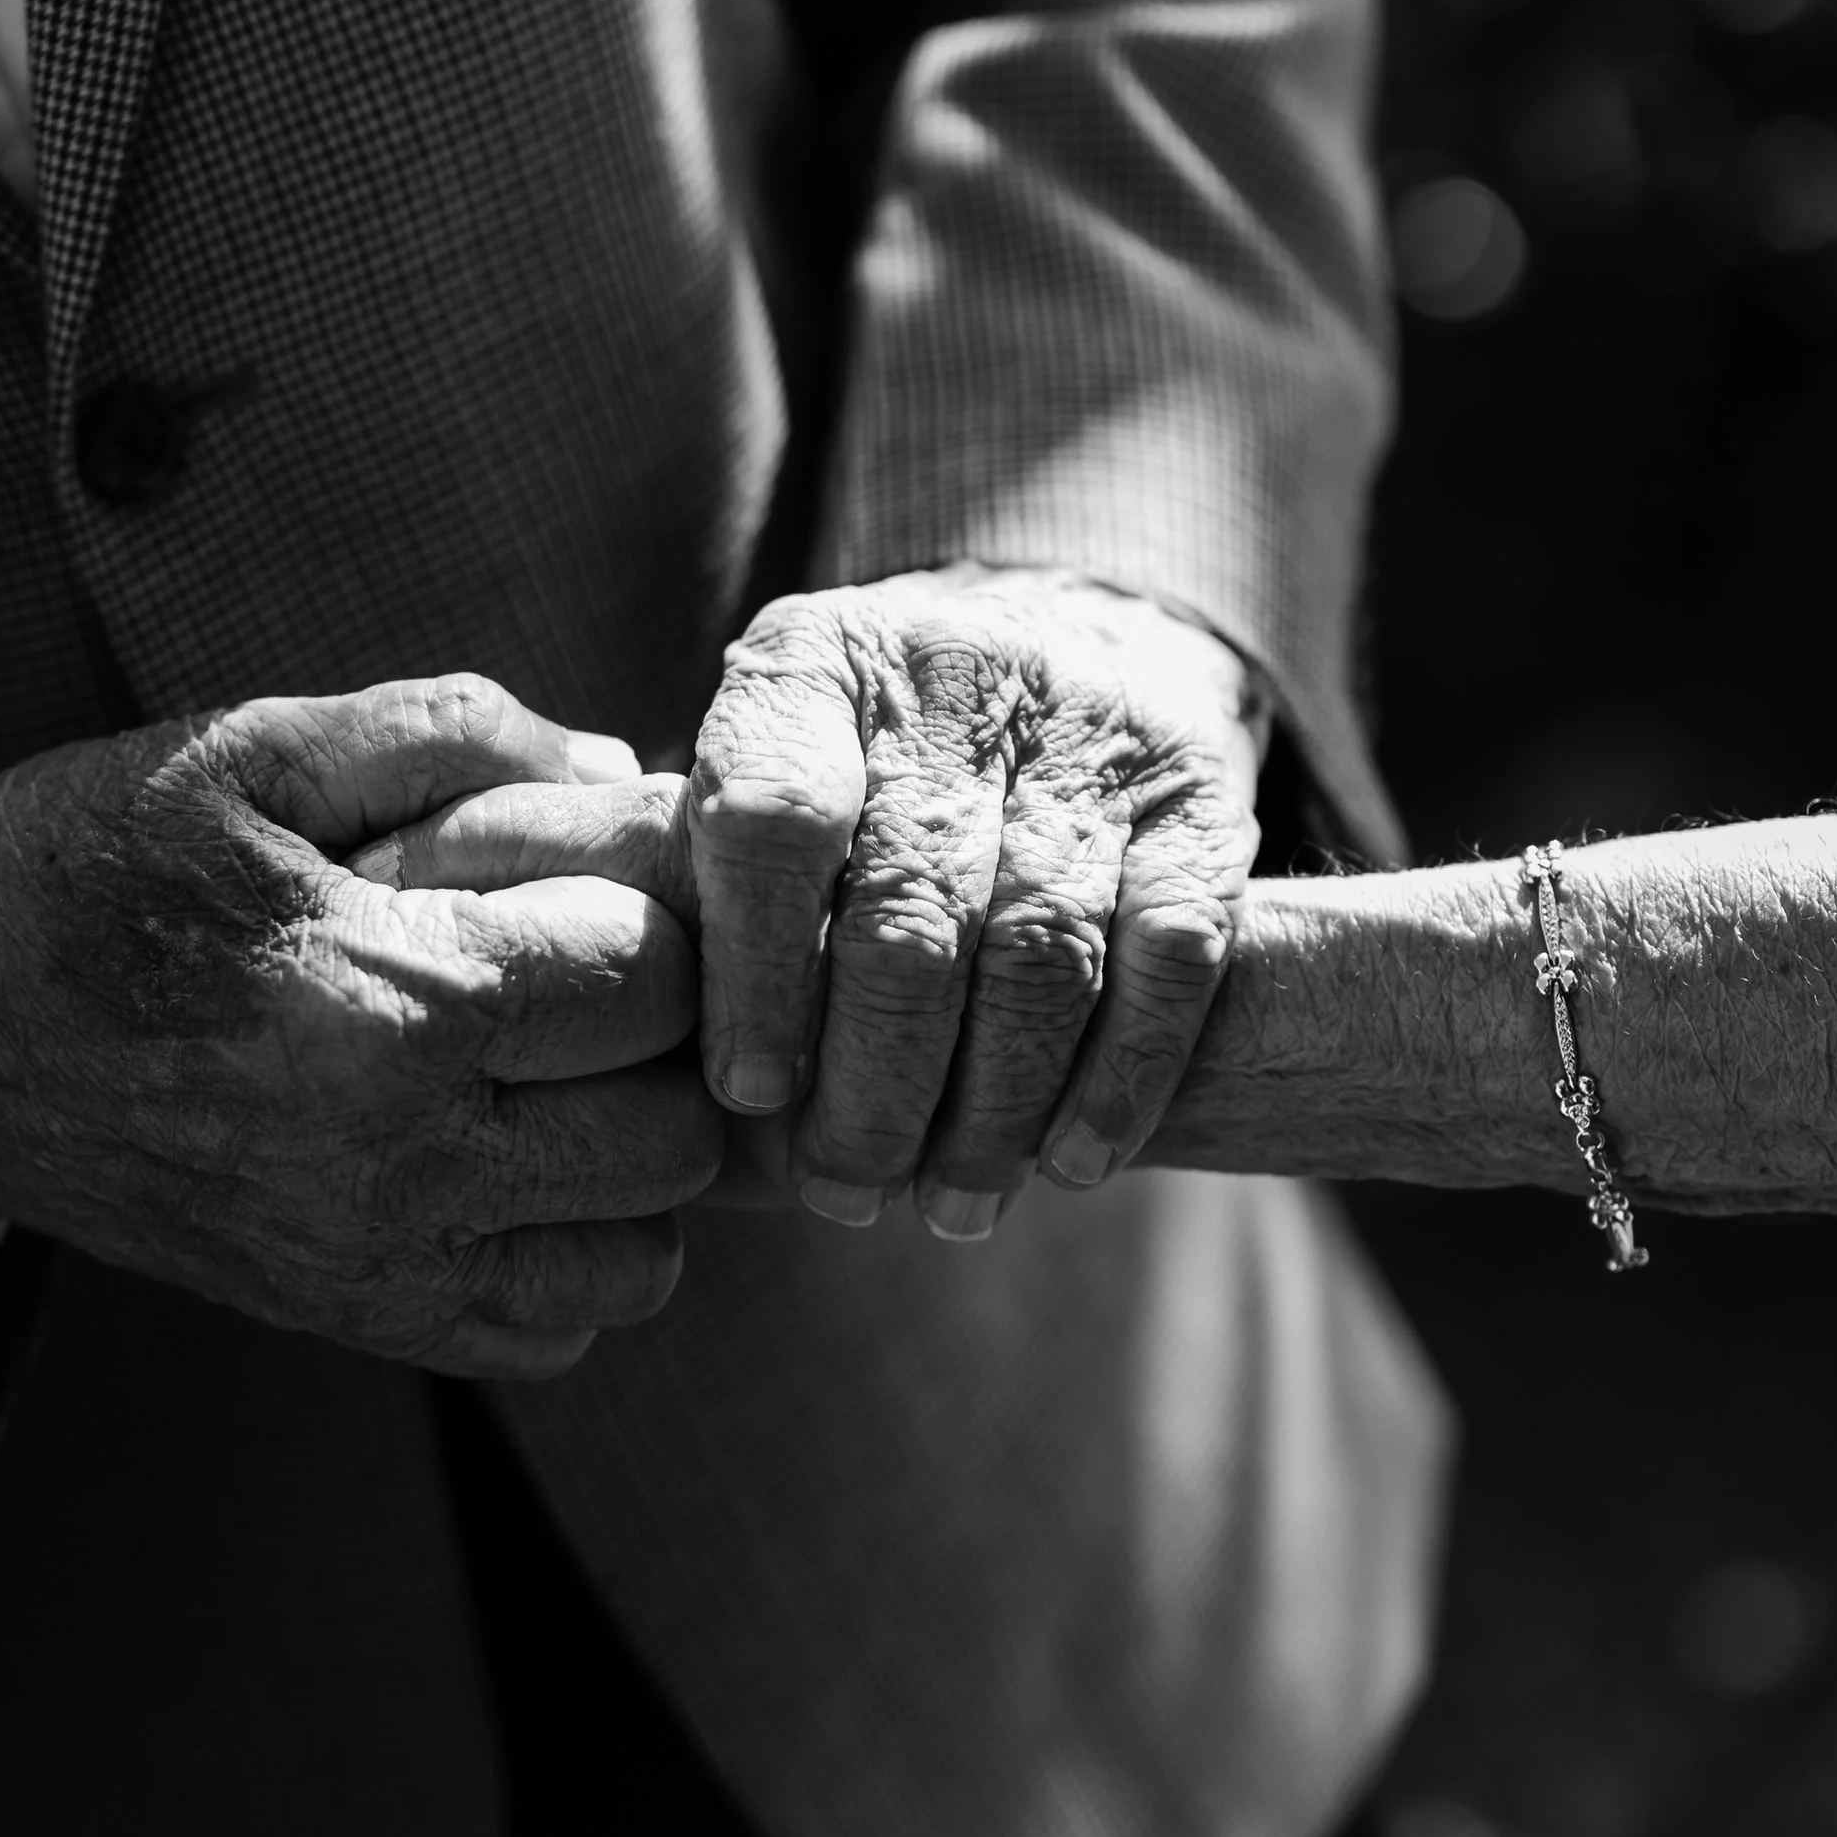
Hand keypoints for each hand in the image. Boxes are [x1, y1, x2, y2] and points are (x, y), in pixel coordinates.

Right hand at [0, 677, 721, 1375]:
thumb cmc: (97, 860)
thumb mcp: (253, 747)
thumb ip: (452, 728)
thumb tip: (621, 762)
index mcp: (385, 998)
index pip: (654, 976)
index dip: (654, 909)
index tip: (599, 879)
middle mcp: (396, 1158)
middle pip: (671, 1124)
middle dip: (663, 1040)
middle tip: (597, 976)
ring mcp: (375, 1259)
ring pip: (643, 1249)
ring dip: (635, 1157)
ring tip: (565, 1072)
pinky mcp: (350, 1319)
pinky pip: (557, 1330)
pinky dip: (573, 1254)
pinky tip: (515, 1158)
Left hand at [685, 570, 1263, 1234]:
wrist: (1073, 631)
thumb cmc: (862, 757)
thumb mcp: (758, 760)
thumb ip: (694, 873)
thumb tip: (631, 1050)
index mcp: (814, 666)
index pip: (773, 822)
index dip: (758, 975)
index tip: (749, 1096)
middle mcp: (956, 677)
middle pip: (911, 916)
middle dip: (875, 1086)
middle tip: (845, 1192)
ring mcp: (1093, 733)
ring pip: (1042, 952)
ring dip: (992, 1108)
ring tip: (951, 1205)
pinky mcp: (1205, 796)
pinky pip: (1172, 955)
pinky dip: (1119, 1078)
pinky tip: (1071, 1162)